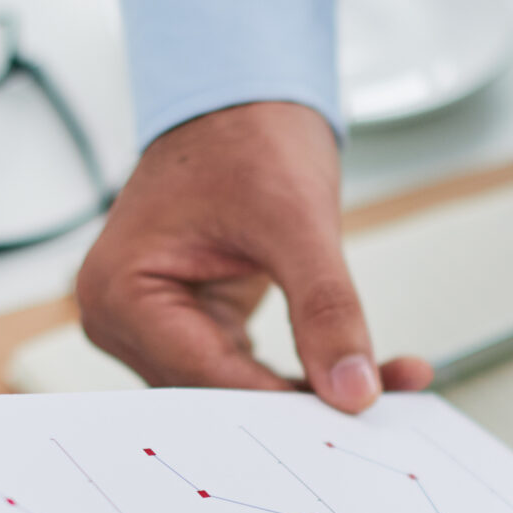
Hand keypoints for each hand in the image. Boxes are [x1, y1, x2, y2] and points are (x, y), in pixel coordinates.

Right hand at [73, 101, 431, 410]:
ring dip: (312, 391)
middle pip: (219, 394)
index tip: (347, 416)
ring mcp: (156, 325)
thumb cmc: (245, 134)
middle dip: (301, 402)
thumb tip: (353, 389)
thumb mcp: (296, 221)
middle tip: (376, 410)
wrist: (242, 96)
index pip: (207, 376)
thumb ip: (326, 309)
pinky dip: (306, 372)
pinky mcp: (194, 325)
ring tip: (389, 384)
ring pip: (240, 390)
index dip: (281, 402)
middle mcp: (126, 318)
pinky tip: (362, 371)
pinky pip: (251, 370)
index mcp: (123, 292)